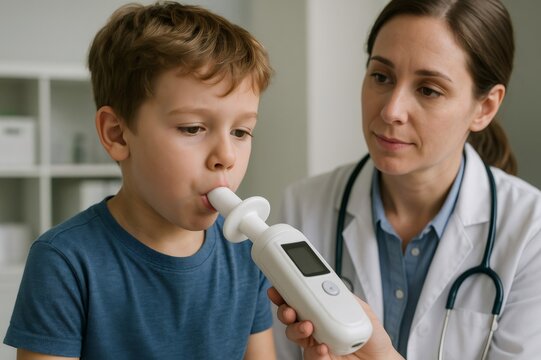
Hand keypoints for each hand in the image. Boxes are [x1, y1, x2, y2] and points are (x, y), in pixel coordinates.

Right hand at [268, 287, 403, 359]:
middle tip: (289, 309)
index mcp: (322, 310)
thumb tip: (329, 287)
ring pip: (294, 335)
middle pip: (290, 316)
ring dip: (296, 329)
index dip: (286, 293)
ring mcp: (315, 343)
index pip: (300, 300)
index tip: (278, 287)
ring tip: (308, 327)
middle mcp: (314, 326)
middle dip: (284, 310)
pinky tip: (323, 347)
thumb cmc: (371, 335)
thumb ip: (344, 298)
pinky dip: (314, 351)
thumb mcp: (362, 310)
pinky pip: (309, 355)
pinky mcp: (319, 359)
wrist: (382, 359)